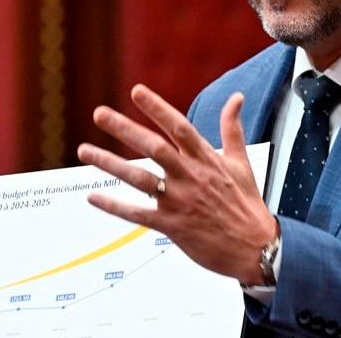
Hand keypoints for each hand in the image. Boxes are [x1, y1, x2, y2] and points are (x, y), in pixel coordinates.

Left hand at [76, 84, 277, 284]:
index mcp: (206, 159)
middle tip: (99, 113)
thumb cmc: (246, 204)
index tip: (137, 91)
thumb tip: (236, 97)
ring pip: (139, 179)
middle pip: (153, 148)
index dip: (158, 108)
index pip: (178, 127)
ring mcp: (180, 202)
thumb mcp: (241, 162)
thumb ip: (232, 128)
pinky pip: (137, 215)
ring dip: (109, 164)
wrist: (256, 248)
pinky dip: (114, 206)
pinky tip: (93, 196)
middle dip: (124, 129)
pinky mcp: (172, 226)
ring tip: (84, 151)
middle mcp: (190, 177)